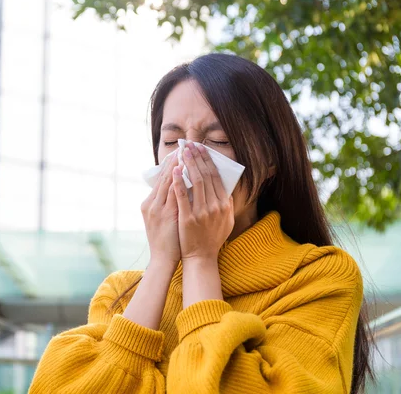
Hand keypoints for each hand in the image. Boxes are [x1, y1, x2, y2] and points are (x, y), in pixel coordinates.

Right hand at [141, 153, 180, 265]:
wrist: (162, 259)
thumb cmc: (166, 241)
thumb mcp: (162, 220)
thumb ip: (167, 205)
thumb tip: (178, 190)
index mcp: (149, 204)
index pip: (161, 180)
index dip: (170, 165)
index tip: (178, 152)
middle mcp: (152, 204)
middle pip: (164, 177)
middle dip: (174, 161)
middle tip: (183, 147)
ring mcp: (158, 209)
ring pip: (167, 182)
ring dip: (176, 166)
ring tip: (184, 153)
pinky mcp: (166, 215)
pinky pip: (173, 194)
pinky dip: (178, 181)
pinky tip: (184, 171)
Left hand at [172, 142, 234, 264]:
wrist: (201, 257)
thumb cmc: (212, 238)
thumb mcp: (226, 220)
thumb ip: (226, 203)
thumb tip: (224, 187)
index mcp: (224, 204)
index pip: (216, 177)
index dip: (208, 161)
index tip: (201, 149)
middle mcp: (215, 206)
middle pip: (205, 176)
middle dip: (197, 158)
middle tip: (190, 144)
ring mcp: (201, 212)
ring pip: (195, 182)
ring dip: (188, 164)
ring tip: (182, 152)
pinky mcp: (188, 218)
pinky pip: (182, 196)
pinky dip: (178, 182)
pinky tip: (174, 171)